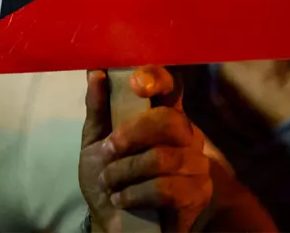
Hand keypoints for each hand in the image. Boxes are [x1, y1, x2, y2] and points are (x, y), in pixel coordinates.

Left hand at [79, 67, 211, 231]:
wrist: (115, 221)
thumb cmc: (109, 176)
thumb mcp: (95, 142)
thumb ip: (97, 109)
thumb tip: (93, 71)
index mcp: (163, 115)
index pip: (172, 86)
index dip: (157, 78)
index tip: (134, 83)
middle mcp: (186, 135)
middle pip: (169, 120)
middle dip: (131, 134)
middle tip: (108, 150)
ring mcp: (195, 165)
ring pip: (162, 158)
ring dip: (125, 171)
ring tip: (110, 182)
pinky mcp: (196, 194)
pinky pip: (165, 188)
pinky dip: (134, 194)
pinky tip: (122, 199)